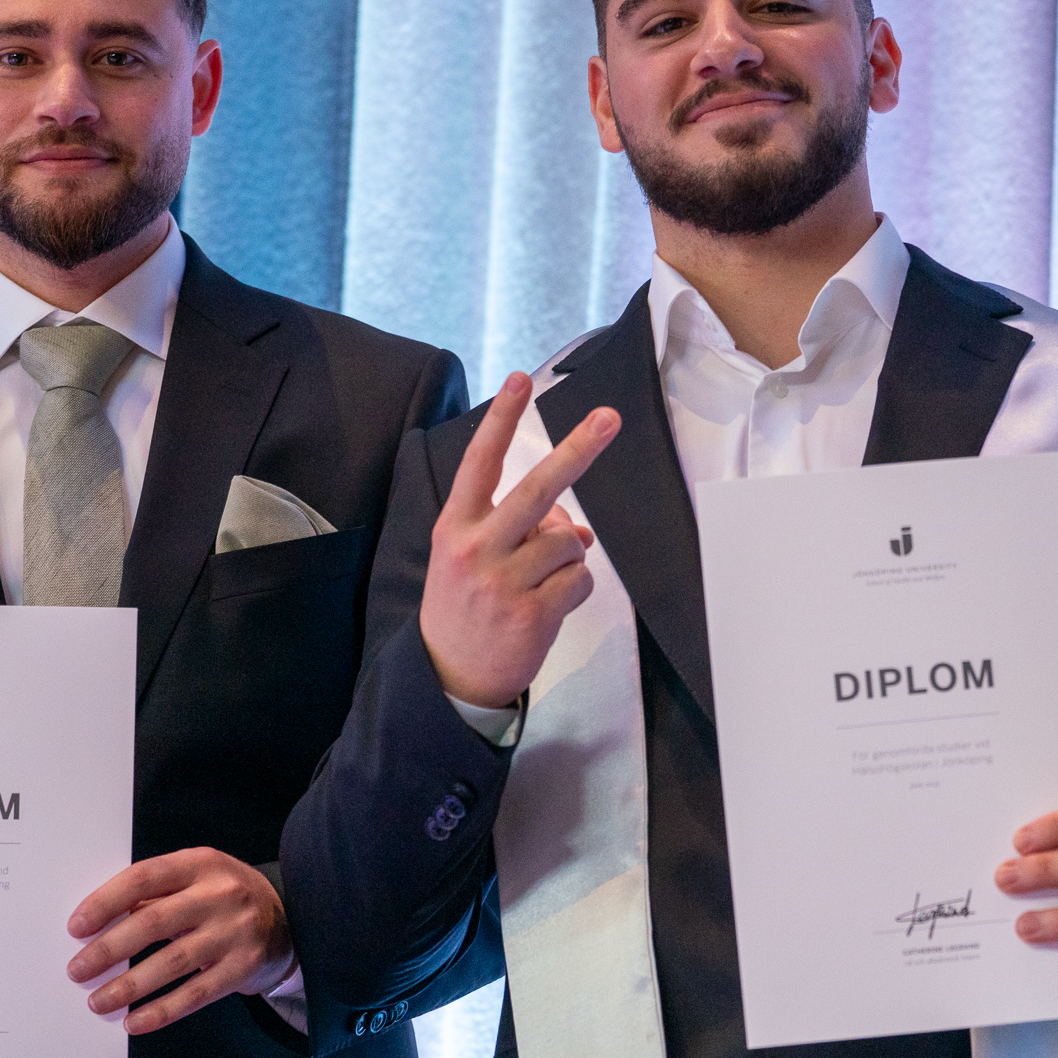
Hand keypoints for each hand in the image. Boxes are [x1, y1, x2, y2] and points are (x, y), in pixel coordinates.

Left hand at [66, 848, 292, 1034]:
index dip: (106, 902)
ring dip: (129, 986)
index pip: (144, 877)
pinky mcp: (243, 967)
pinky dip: (162, 1011)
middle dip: (109, 949)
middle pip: (154, 921)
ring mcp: (235, 932)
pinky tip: (135, 1022)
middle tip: (78, 970)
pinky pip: (196, 994)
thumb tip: (99, 923)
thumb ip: (155, 894)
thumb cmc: (223, 896)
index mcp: (201, 864)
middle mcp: (221, 894)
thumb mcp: (196, 878)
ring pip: (172, 962)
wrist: (286, 918)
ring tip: (98, 1002)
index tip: (77, 927)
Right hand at [420, 372, 619, 707]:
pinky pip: (580, 580)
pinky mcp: (532, 614)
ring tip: (539, 583)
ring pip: (569, 541)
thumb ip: (517, 532)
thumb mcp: (472, 560)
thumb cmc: (464, 607)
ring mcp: (503, 582)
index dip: (501, 419)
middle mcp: (476, 548)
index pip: (480, 463)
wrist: (448, 678)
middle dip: (579, 449)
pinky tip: (548, 607)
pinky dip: (575, 590)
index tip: (520, 380)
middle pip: (539, 488)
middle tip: (609, 418)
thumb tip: (578, 529)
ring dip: (568, 558)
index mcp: (455, 527)